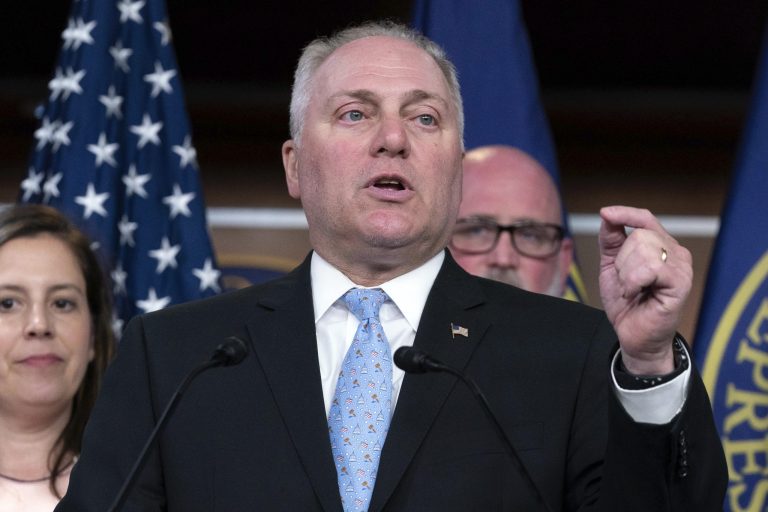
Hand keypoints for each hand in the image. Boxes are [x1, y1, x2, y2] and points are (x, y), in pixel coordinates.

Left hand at [598, 206, 691, 374]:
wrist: (632, 335)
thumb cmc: (627, 302)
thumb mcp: (611, 266)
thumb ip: (610, 240)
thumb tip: (607, 214)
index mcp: (661, 245)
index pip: (645, 218)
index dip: (625, 213)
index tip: (605, 213)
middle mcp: (675, 252)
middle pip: (638, 235)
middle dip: (621, 261)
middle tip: (627, 283)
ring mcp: (681, 266)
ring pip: (643, 249)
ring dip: (626, 274)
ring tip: (633, 290)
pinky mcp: (681, 282)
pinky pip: (649, 268)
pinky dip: (633, 283)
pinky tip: (637, 295)